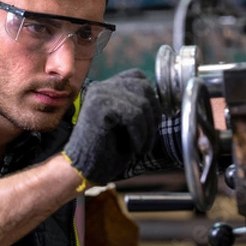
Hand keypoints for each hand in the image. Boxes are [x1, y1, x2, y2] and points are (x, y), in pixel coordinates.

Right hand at [63, 69, 160, 185]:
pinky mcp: (100, 106)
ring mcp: (100, 94)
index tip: (154, 121)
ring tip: (141, 147)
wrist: (82, 169)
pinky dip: (139, 135)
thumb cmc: (106, 151)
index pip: (138, 77)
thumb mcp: (127, 124)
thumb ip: (139, 107)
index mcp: (107, 88)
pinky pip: (133, 116)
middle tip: (149, 138)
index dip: (152, 98)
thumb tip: (162, 102)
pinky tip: (134, 148)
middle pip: (144, 87)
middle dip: (154, 115)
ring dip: (147, 131)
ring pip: (142, 105)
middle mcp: (102, 87)